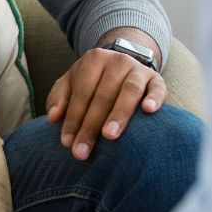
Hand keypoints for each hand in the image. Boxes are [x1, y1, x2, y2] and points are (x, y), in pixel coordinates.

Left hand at [45, 45, 165, 160]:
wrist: (124, 64)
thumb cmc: (94, 81)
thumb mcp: (72, 83)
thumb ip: (60, 98)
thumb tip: (53, 117)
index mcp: (93, 60)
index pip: (81, 92)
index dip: (73, 118)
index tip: (66, 142)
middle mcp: (116, 61)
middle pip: (103, 95)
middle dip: (90, 126)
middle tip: (82, 151)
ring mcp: (138, 69)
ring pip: (129, 91)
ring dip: (118, 114)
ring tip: (108, 136)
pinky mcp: (157, 79)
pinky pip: (158, 88)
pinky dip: (154, 98)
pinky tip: (148, 111)